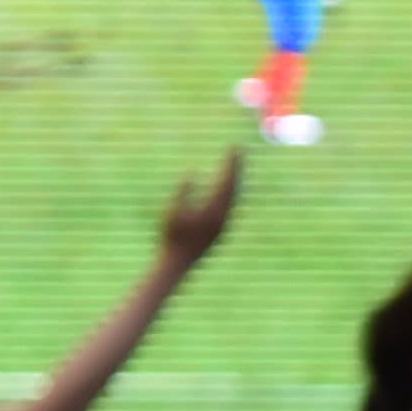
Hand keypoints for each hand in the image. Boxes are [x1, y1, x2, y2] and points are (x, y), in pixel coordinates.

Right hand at [150, 148, 242, 282]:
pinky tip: (228, 187)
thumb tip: (191, 172)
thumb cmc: (172, 237)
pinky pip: (230, 205)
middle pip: (235, 187)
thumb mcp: (172, 211)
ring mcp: (224, 224)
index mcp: (214, 210)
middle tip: (239, 150)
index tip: (235, 147)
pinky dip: (231, 191)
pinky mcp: (221, 229)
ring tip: (237, 165)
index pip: (228, 181)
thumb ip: (183, 191)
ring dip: (236, 179)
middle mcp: (224, 216)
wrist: (179, 263)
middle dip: (237, 168)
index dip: (232, 163)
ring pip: (235, 196)